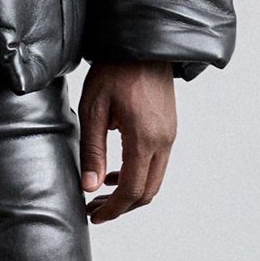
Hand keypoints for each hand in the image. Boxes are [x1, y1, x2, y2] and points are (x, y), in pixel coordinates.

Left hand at [77, 60, 176, 223]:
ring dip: (129, 192)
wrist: (143, 44)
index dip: (113, 209)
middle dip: (121, 207)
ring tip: (99, 193)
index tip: (93, 215)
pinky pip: (157, 163)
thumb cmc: (114, 70)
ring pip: (154, 179)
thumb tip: (89, 187)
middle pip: (147, 191)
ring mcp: (170, 135)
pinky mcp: (169, 129)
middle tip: (93, 209)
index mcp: (145, 138)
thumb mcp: (93, 109)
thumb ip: (92, 151)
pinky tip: (114, 172)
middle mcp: (164, 141)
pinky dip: (138, 175)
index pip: (132, 190)